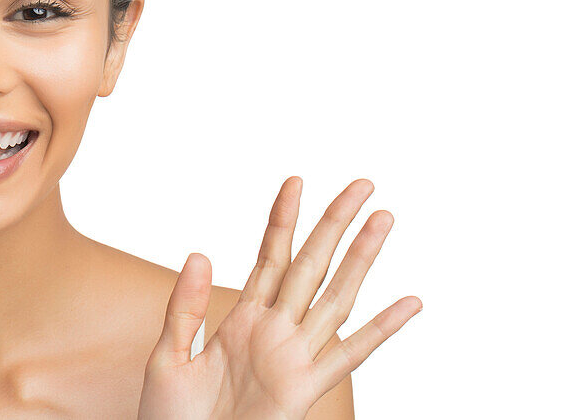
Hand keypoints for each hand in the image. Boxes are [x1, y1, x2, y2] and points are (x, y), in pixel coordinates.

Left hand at [138, 178, 420, 419]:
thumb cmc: (171, 419)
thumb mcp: (168, 356)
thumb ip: (185, 306)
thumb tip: (200, 252)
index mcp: (241, 320)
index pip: (269, 256)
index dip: (282, 219)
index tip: (294, 181)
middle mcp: (274, 332)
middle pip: (310, 265)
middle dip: (334, 224)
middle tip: (362, 184)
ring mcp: (292, 358)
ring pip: (335, 298)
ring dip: (361, 260)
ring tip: (384, 219)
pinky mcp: (303, 390)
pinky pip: (349, 356)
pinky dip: (381, 330)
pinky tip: (409, 303)